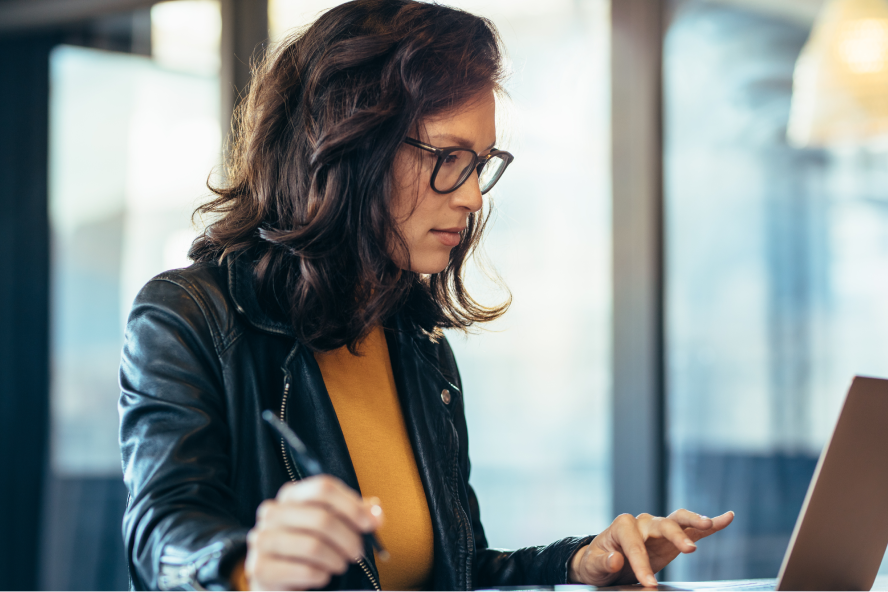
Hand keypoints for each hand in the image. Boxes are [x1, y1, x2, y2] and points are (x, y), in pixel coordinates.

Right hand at [245, 475, 382, 591]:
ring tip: (339, 565)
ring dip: (336, 559)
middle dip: (348, 539)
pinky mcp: (260, 568)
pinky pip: (303, 570)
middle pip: (322, 518)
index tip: (370, 524)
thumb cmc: (310, 546)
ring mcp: (262, 539)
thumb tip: (377, 513)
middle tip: (357, 553)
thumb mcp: (333, 524)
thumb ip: (356, 514)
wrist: (279, 579)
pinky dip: (320, 576)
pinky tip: (321, 576)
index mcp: (290, 494)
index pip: (324, 487)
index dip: (352, 505)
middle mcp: (272, 512)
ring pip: (313, 545)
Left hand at [568, 509, 733, 586]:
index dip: (641, 564)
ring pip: (679, 520)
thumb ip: (603, 562)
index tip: (649, 584)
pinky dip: (710, 524)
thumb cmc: (597, 562)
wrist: (604, 562)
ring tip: (709, 523)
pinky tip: (727, 517)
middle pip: (662, 524)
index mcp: (622, 526)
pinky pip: (693, 529)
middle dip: (675, 536)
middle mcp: (642, 522)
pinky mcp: (672, 538)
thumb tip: (615, 559)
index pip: (634, 544)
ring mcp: (658, 528)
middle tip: (689, 550)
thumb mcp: (593, 565)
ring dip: (694, 521)